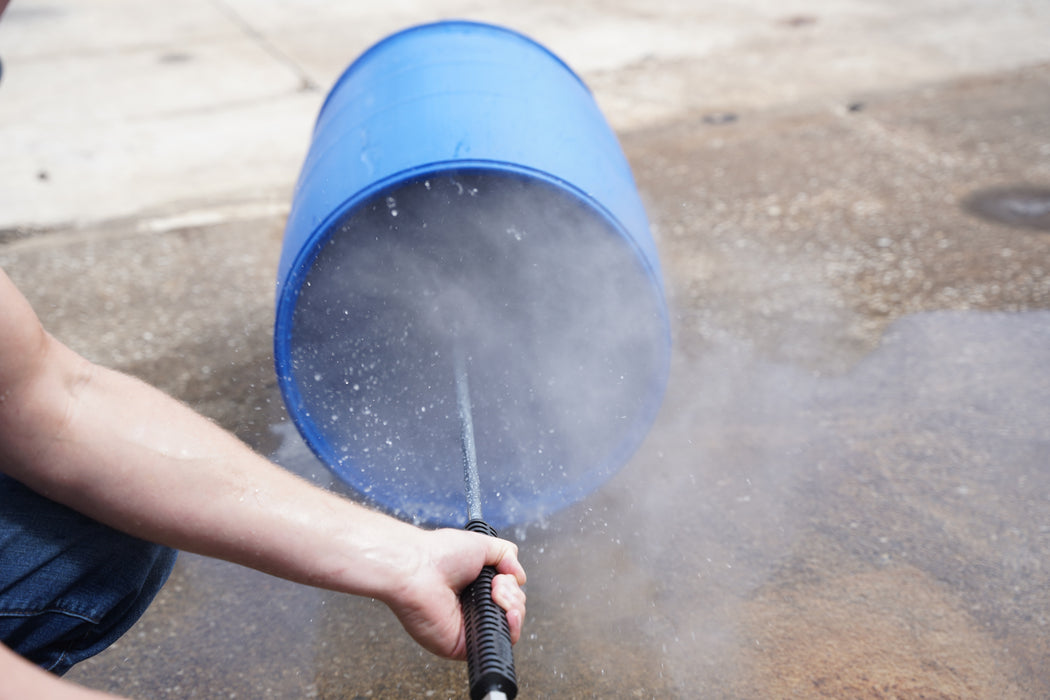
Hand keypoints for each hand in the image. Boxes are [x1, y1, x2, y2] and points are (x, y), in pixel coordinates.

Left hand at [382, 528, 525, 659]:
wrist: (417, 568)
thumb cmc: (438, 555)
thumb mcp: (482, 544)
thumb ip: (507, 555)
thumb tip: (520, 576)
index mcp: (474, 588)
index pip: (507, 597)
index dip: (512, 590)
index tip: (505, 578)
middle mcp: (472, 609)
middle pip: (513, 613)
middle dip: (514, 596)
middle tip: (497, 584)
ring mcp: (468, 627)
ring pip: (509, 628)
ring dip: (513, 607)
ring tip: (494, 592)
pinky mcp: (464, 645)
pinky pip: (496, 642)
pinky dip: (508, 627)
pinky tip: (502, 610)